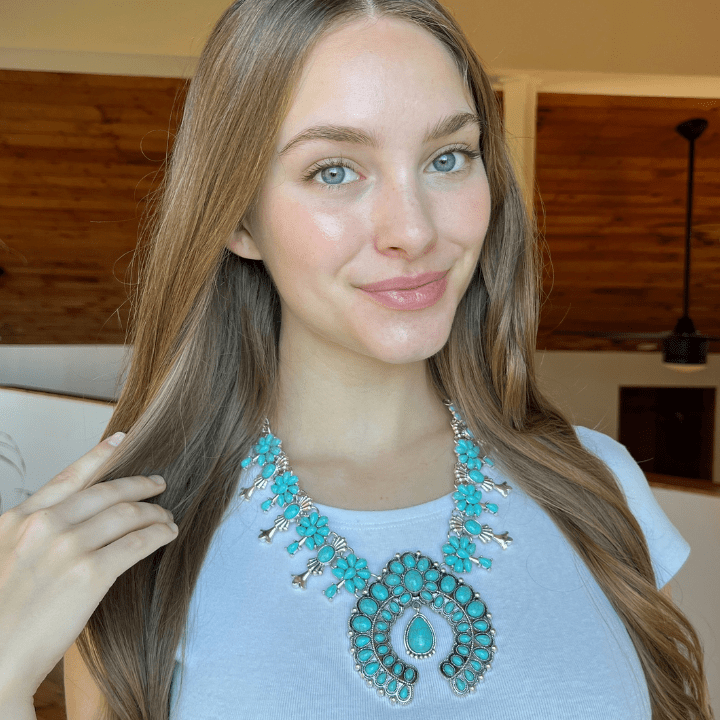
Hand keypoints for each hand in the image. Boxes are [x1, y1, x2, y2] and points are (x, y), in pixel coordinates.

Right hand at [0, 433, 178, 699]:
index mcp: (19, 519)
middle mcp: (43, 526)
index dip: (100, 454)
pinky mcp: (90, 574)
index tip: (122, 439)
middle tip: (158, 484)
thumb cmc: (0, 616)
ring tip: (166, 516)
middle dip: (140, 485)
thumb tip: (74, 520)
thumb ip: (35, 533)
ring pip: (127, 515)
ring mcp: (68, 548)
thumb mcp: (4, 558)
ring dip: (154, 512)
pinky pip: (138, 543)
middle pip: (108, 493)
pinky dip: (158, 534)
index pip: (69, 477)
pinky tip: (167, 533)